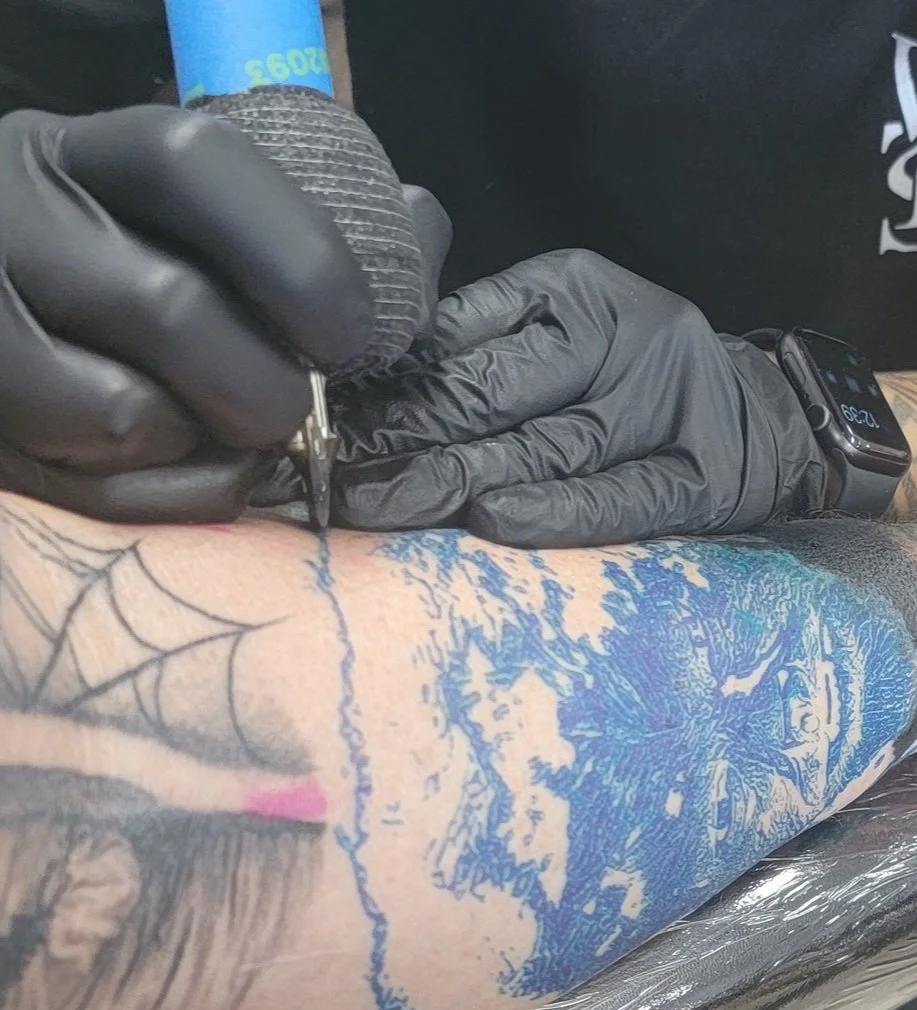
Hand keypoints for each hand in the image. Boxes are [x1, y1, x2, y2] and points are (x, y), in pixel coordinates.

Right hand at [0, 104, 372, 522]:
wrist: (15, 314)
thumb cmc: (143, 265)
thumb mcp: (202, 217)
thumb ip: (316, 218)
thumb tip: (418, 227)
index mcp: (87, 154)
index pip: (191, 165)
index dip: (298, 252)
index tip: (354, 328)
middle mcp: (14, 221)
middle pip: (167, 308)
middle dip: (268, 383)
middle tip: (299, 405)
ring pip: (122, 412)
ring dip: (210, 442)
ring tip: (228, 429)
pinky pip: (96, 487)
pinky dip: (167, 490)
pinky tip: (178, 458)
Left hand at [323, 249, 829, 547]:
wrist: (764, 412)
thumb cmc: (641, 368)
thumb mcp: (568, 317)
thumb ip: (483, 335)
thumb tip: (373, 378)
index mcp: (582, 293)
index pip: (470, 336)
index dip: (393, 381)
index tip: (326, 416)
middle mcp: (625, 342)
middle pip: (500, 392)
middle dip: (407, 436)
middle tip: (331, 472)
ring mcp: (665, 411)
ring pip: (547, 447)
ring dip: (456, 480)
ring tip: (379, 504)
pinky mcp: (697, 480)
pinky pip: (622, 497)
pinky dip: (558, 510)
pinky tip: (495, 519)